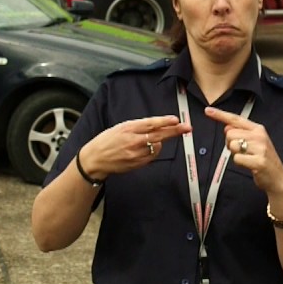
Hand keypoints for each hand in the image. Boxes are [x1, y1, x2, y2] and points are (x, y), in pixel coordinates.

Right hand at [77, 115, 191, 181]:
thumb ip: (138, 127)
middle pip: (159, 135)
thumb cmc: (106, 141)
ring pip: (157, 147)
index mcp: (128, 128)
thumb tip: (157, 126)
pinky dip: (153, 152)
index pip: (150, 124)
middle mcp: (133, 141)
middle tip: (187, 128)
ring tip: (149, 141)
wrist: (95, 159)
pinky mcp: (136, 164)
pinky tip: (145, 150)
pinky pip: (152, 157)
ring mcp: (135, 154)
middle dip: (175, 131)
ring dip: (160, 142)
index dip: (164, 122)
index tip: (176, 119)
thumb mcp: (120, 127)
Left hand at [206, 106, 282, 196]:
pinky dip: (239, 163)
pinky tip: (249, 165)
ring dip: (235, 154)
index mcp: (258, 129)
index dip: (220, 114)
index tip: (208, 111)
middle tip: (241, 151)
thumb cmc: (263, 159)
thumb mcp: (255, 142)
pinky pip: (237, 159)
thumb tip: (227, 128)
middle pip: (230, 134)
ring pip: (232, 146)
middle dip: (230, 144)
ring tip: (247, 158)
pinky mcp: (259, 161)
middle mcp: (259, 136)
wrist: (278, 178)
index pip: (236, 119)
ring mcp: (260, 148)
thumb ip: (241, 133)